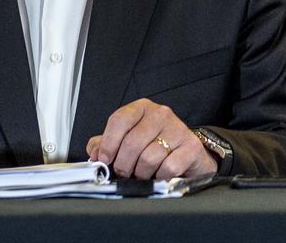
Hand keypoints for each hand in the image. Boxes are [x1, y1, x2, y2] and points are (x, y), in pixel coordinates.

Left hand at [86, 98, 216, 179]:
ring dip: (141, 173)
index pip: (119, 120)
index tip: (104, 159)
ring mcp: (178, 129)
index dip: (108, 143)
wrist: (187, 155)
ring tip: (143, 173)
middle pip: (132, 142)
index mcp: (142, 108)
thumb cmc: (154, 146)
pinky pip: (167, 168)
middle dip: (123, 165)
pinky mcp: (191, 147)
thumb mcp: (127, 140)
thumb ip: (105, 144)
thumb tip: (94, 154)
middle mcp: (161, 114)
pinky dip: (159, 177)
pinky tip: (159, 174)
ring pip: (149, 158)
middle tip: (124, 172)